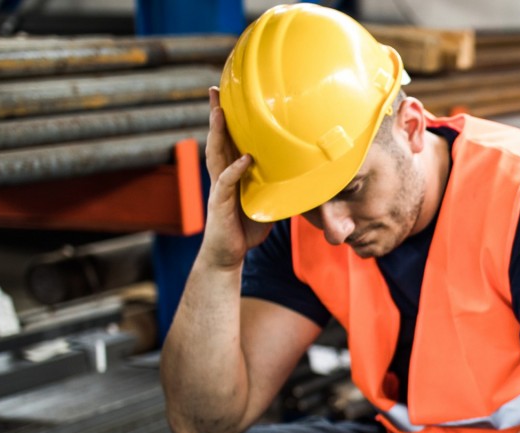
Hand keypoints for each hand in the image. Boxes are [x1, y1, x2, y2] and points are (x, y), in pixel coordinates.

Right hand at [198, 87, 273, 270]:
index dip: (227, 119)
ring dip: (218, 134)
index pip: (227, 141)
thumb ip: (278, 186)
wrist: (229, 255)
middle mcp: (221, 176)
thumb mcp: (267, 203)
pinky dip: (235, 170)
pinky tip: (245, 159)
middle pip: (216, 140)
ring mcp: (219, 189)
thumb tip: (305, 176)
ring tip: (220, 113)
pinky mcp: (220, 204)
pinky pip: (226, 183)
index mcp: (231, 173)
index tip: (227, 96)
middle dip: (214, 115)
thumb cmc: (246, 229)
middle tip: (214, 91)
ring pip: (216, 155)